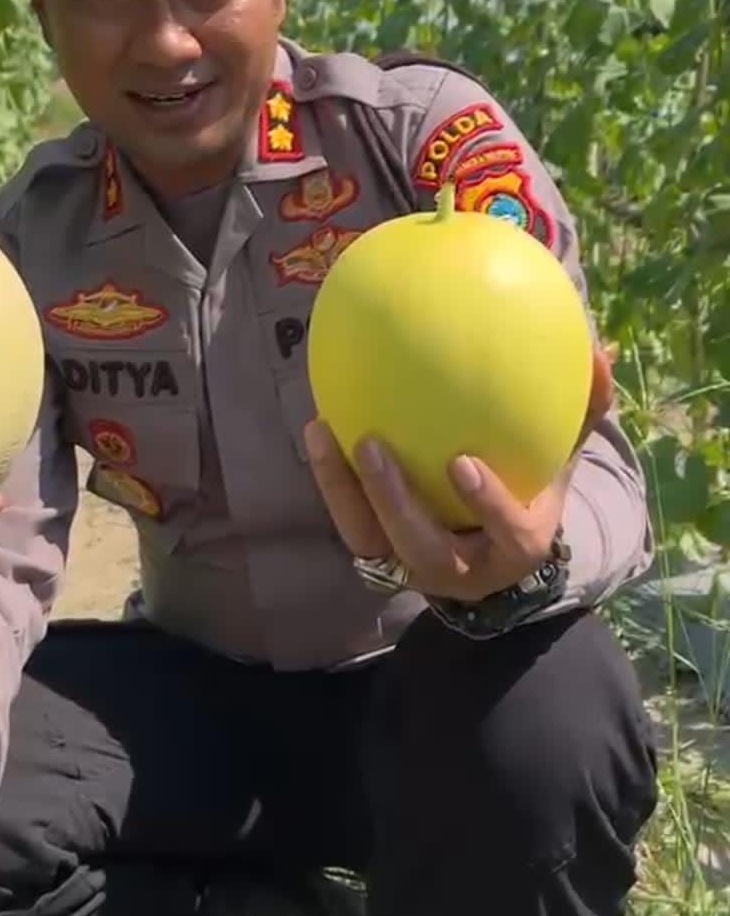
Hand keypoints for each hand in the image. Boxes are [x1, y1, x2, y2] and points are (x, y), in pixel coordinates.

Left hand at [305, 345, 615, 603]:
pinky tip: (317, 425)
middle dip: (393, 501)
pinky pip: (347, 521)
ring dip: (342, 489)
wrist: (492, 559)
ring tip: (321, 431)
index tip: (463, 461)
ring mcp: (411, 567)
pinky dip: (329, 479)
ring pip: (370, 540)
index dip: (486, 503)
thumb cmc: (530, 494)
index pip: (507, 531)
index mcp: (516, 547)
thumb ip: (581, 411)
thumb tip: (599, 348)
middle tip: (370, 443)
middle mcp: (460, 568)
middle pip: (421, 547)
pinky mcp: (377, 556)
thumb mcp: (560, 462)